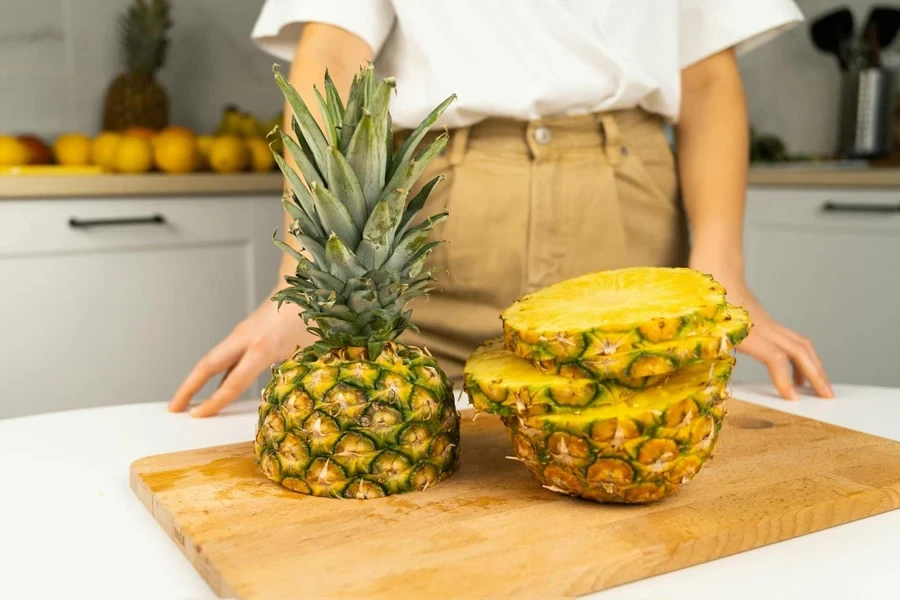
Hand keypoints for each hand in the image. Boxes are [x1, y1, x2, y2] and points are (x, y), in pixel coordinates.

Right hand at [169, 288, 314, 416]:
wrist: (305, 284)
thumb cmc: (311, 316)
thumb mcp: (309, 350)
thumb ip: (296, 373)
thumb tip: (291, 396)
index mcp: (263, 347)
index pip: (233, 382)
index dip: (215, 402)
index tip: (198, 416)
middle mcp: (246, 340)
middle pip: (208, 365)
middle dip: (188, 387)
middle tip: (174, 408)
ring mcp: (244, 334)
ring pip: (215, 360)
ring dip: (201, 380)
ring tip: (191, 402)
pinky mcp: (247, 332)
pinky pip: (228, 356)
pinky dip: (221, 372)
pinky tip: (223, 386)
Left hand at [691, 258, 832, 400]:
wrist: (716, 269)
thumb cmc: (705, 299)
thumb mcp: (703, 328)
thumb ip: (709, 350)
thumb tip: (707, 373)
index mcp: (746, 330)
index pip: (775, 357)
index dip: (785, 378)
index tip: (793, 399)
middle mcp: (763, 326)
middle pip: (799, 351)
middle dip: (816, 375)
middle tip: (827, 397)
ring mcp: (768, 323)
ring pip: (800, 344)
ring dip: (813, 366)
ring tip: (817, 388)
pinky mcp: (767, 322)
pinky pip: (791, 340)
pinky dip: (800, 357)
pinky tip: (795, 372)